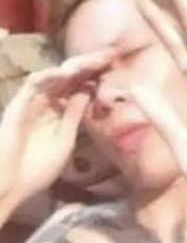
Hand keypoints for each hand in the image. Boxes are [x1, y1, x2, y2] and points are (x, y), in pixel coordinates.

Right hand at [0, 50, 115, 206]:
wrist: (9, 188)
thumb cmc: (36, 169)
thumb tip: (89, 89)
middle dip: (92, 64)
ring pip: (55, 75)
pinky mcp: (18, 105)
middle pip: (71, 76)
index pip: (81, 85)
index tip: (119, 65)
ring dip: (76, 66)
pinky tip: (68, 72)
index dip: (98, 74)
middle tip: (113, 54)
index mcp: (60, 110)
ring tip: (97, 59)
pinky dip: (50, 76)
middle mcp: (47, 102)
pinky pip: (33, 84)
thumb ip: (75, 114)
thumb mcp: (65, 139)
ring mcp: (32, 102)